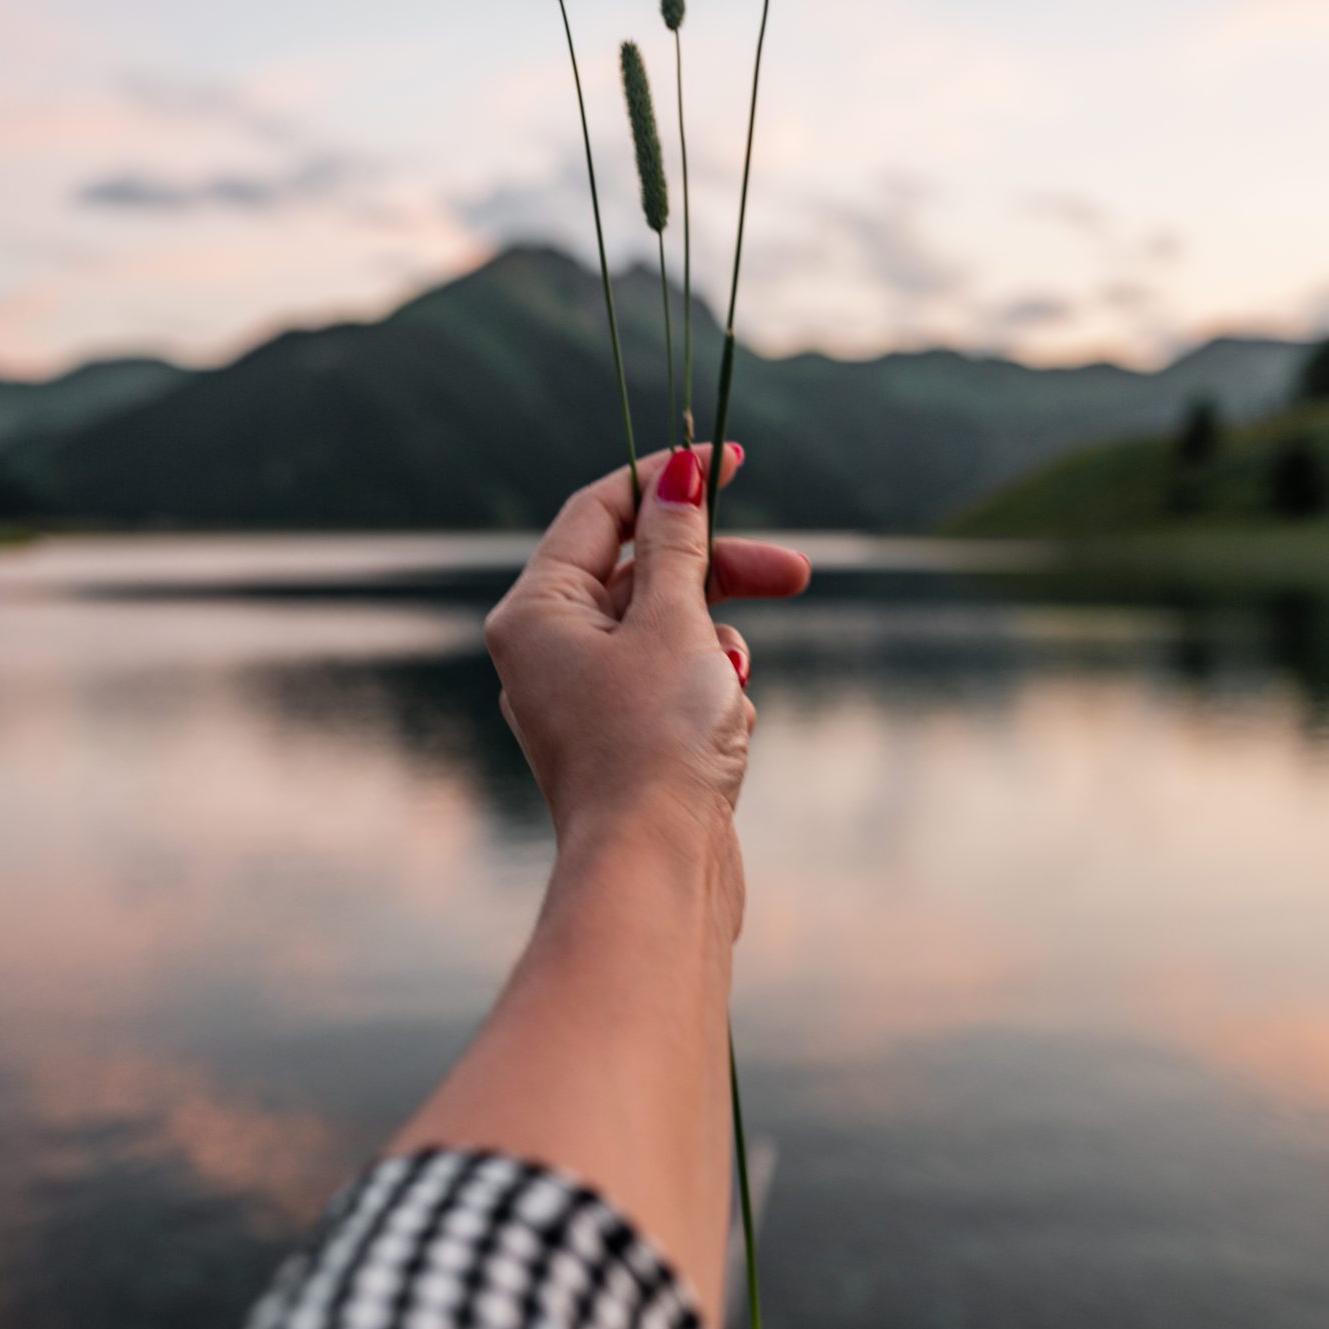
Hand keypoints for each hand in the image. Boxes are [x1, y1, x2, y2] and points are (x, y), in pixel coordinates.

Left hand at [483, 444, 810, 927]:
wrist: (656, 872)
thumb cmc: (656, 743)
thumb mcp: (676, 623)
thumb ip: (680, 544)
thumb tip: (678, 476)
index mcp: (534, 613)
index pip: (600, 511)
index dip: (668, 479)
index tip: (730, 456)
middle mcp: (546, 652)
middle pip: (642, 574)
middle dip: (719, 575)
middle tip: (795, 574)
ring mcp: (584, 702)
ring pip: (668, 635)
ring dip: (717, 649)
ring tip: (729, 694)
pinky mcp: (623, 746)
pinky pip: (675, 690)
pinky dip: (711, 697)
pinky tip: (726, 735)